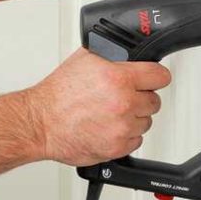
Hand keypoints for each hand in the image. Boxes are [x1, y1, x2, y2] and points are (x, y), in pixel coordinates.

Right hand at [26, 48, 170, 165]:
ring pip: (146, 121)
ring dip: (134, 117)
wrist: (40, 124)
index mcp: (119, 78)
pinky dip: (126, 136)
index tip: (153, 79)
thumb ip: (113, 55)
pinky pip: (136, 140)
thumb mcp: (85, 59)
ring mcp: (121, 127)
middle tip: (124, 97)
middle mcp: (123, 103)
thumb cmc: (58, 94)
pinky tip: (110, 127)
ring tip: (112, 113)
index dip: (156, 76)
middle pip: (155, 100)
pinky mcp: (117, 147)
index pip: (160, 76)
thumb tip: (130, 52)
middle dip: (142, 97)